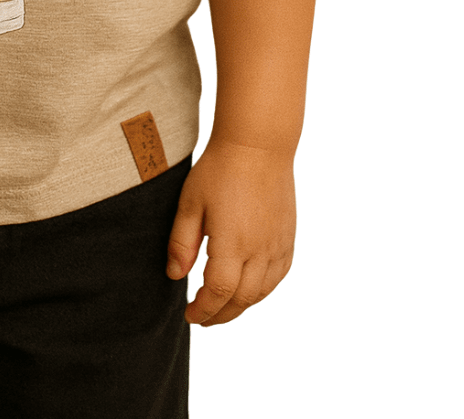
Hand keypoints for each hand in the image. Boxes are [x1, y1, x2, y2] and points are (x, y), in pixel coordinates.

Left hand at [166, 140, 295, 325]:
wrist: (258, 144)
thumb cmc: (219, 169)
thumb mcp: (190, 203)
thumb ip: (181, 243)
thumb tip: (175, 276)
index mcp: (232, 243)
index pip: (218, 293)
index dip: (203, 310)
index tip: (190, 314)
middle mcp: (259, 250)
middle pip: (242, 299)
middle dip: (221, 314)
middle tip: (203, 317)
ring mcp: (278, 244)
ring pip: (263, 292)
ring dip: (242, 305)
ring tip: (222, 307)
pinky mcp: (288, 237)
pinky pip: (279, 275)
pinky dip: (264, 290)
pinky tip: (250, 288)